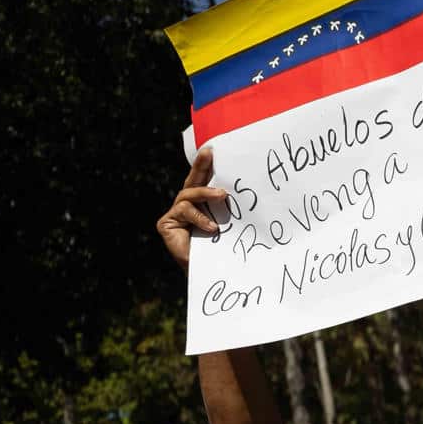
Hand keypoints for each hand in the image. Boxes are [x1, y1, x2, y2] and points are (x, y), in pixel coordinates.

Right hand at [155, 149, 225, 269]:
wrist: (209, 274)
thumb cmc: (223, 251)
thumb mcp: (231, 226)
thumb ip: (232, 211)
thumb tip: (255, 193)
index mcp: (204, 205)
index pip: (206, 182)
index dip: (208, 165)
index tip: (215, 149)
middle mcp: (188, 206)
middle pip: (193, 181)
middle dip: (201, 165)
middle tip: (209, 152)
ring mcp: (176, 214)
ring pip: (188, 194)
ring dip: (206, 193)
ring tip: (222, 196)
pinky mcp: (167, 224)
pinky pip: (183, 212)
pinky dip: (199, 217)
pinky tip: (212, 227)